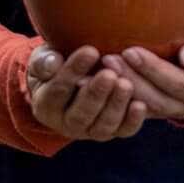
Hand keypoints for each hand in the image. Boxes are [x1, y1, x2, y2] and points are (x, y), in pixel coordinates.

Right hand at [27, 44, 146, 141]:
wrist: (69, 79)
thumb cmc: (56, 65)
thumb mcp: (43, 59)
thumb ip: (44, 61)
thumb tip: (53, 62)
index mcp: (46, 105)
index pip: (58, 90)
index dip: (73, 71)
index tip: (90, 51)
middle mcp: (66, 123)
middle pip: (80, 115)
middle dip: (96, 94)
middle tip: (109, 74)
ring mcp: (89, 130)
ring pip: (102, 126)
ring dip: (115, 106)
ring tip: (126, 84)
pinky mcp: (110, 131)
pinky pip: (121, 131)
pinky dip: (132, 120)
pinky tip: (140, 105)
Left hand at [102, 30, 183, 121]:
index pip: (175, 82)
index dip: (153, 69)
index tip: (131, 51)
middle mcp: (183, 106)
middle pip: (154, 98)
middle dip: (131, 78)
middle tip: (108, 59)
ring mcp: (166, 111)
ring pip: (141, 105)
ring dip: (120, 88)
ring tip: (102, 67)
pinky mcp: (150, 110)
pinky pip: (132, 109)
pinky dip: (115, 98)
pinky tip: (98, 81)